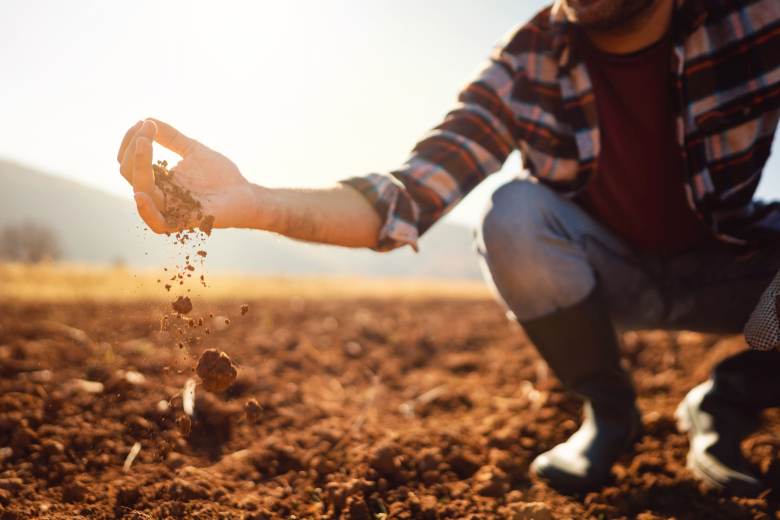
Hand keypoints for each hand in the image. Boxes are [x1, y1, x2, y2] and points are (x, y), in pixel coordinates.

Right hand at [117, 119, 258, 232]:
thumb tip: (148, 119)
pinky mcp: (185, 222)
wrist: (245, 194)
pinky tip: (140, 193)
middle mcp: (159, 195)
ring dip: (138, 166)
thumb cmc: (221, 175)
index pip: (130, 161)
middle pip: (130, 174)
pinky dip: (146, 210)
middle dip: (135, 149)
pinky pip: (158, 223)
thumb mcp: (193, 150)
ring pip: (141, 192)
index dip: (131, 142)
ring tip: (144, 144)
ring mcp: (170, 209)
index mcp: (158, 179)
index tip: (144, 122)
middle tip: (147, 129)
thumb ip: (171, 138)